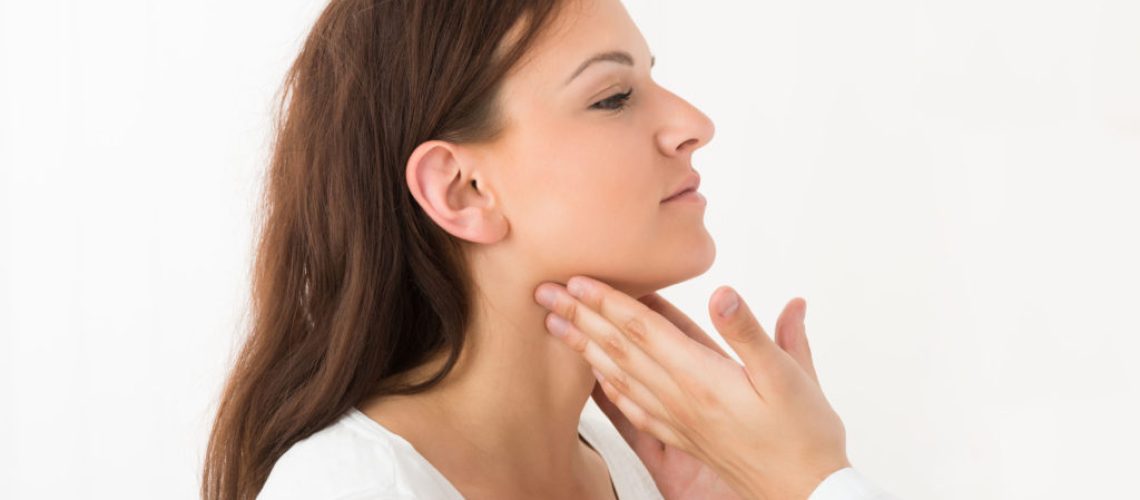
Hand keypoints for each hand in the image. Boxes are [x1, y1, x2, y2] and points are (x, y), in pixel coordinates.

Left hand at [534, 276, 850, 499]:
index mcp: (701, 378)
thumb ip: (751, 333)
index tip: (577, 278)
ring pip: (619, 375)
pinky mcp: (683, 437)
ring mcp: (678, 419)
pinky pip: (634, 408)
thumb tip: (723, 293)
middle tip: (545, 292)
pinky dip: (609, 387)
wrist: (804, 493)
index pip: (643, 329)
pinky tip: (597, 378)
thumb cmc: (805, 433)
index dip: (608, 300)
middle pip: (619, 348)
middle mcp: (680, 398)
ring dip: (584, 346)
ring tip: (555, 325)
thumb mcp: (790, 376)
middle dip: (580, 316)